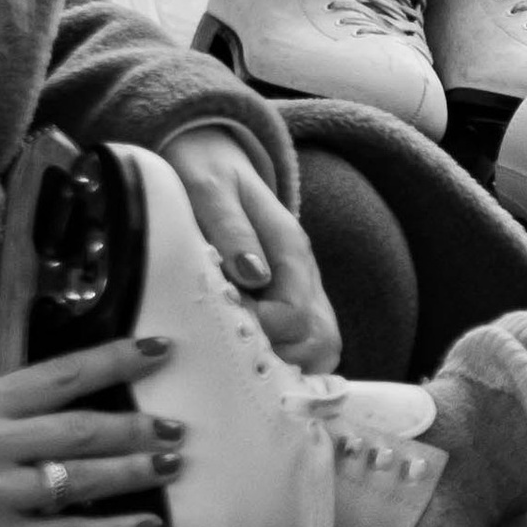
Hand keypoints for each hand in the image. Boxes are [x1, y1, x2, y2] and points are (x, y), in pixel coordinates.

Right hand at [0, 336, 178, 526]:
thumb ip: (2, 417)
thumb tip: (67, 408)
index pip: (61, 374)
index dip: (114, 360)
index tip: (157, 351)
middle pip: (83, 427)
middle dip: (137, 428)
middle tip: (175, 429)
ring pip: (85, 478)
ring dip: (135, 472)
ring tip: (170, 468)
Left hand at [160, 125, 340, 368]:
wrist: (210, 158)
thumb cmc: (204, 173)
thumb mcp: (209, 189)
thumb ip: (231, 229)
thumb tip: (253, 277)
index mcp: (289, 246)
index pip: (293, 312)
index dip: (260, 330)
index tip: (223, 328)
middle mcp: (304, 273)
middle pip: (321, 339)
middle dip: (282, 358)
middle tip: (237, 358)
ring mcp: (302, 289)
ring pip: (321, 348)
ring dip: (289, 366)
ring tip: (247, 368)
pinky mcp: (290, 302)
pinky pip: (306, 346)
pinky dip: (288, 364)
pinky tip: (255, 367)